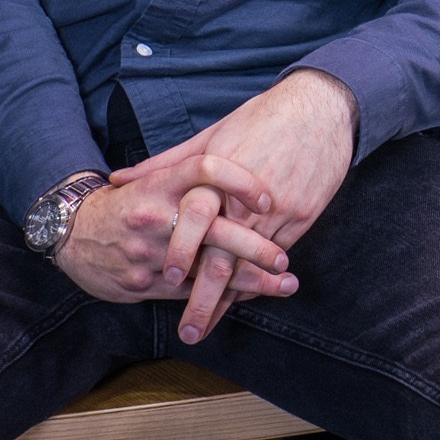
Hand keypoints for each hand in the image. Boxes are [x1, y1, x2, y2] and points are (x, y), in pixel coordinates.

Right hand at [53, 171, 284, 323]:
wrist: (72, 235)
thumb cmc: (125, 203)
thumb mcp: (152, 177)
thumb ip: (186, 168)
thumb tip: (233, 146)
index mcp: (162, 183)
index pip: (207, 169)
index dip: (240, 180)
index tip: (268, 197)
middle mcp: (157, 216)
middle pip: (214, 229)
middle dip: (255, 248)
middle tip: (284, 257)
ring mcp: (151, 253)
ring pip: (207, 269)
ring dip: (251, 281)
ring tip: (285, 284)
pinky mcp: (145, 283)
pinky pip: (190, 292)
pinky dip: (222, 297)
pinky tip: (251, 297)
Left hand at [117, 71, 360, 340]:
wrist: (321, 107)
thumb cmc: (262, 117)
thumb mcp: (212, 134)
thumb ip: (166, 163)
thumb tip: (118, 178)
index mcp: (220, 174)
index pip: (196, 220)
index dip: (181, 252)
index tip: (163, 281)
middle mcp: (248, 198)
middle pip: (223, 257)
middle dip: (203, 299)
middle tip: (187, 332)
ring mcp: (280, 210)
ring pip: (251, 266)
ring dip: (230, 300)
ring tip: (210, 326)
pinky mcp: (303, 216)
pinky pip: (277, 256)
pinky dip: (259, 279)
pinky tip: (244, 299)